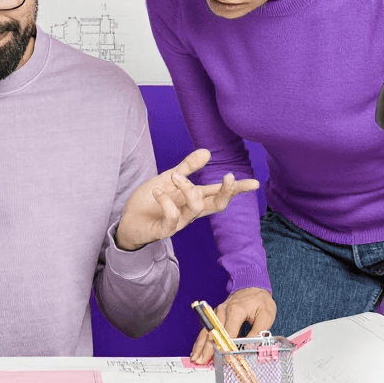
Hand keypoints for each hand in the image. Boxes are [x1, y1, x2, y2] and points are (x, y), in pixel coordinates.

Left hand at [115, 149, 259, 250]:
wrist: (129, 219)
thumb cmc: (151, 201)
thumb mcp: (169, 179)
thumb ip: (187, 167)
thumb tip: (208, 152)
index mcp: (195, 199)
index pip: (220, 194)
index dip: (238, 189)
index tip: (254, 182)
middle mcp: (191, 211)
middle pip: (218, 205)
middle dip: (227, 191)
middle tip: (228, 176)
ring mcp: (180, 222)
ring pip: (197, 207)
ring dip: (188, 188)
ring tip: (174, 177)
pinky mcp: (165, 230)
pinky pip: (172, 217)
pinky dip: (166, 201)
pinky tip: (158, 193)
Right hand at [190, 287, 275, 364]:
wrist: (252, 286)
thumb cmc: (260, 301)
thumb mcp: (266, 315)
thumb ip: (258, 332)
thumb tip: (249, 348)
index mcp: (236, 310)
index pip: (229, 333)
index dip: (225, 347)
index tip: (223, 359)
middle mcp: (223, 310)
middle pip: (213, 332)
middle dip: (207, 348)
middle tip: (202, 361)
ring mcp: (217, 312)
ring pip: (206, 331)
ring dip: (200, 345)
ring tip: (196, 358)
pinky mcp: (216, 315)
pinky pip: (206, 329)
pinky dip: (201, 340)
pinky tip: (197, 349)